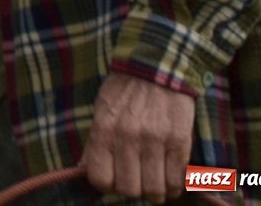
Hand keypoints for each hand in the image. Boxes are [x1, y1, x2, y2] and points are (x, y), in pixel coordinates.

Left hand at [82, 72, 195, 202]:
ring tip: (155, 182)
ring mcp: (155, 141)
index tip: (114, 180)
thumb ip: (93, 143)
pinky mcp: (179, 141)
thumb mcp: (101, 111)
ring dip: (155, 192)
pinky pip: (177, 180)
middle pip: (129, 189)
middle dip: (133, 190)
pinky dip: (174, 186)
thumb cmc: (124, 91)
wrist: (156, 68)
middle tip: (137, 180)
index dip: (107, 185)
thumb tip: (81, 170)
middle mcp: (128, 138)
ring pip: (155, 190)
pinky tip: (170, 178)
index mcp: (104, 130)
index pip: (100, 178)